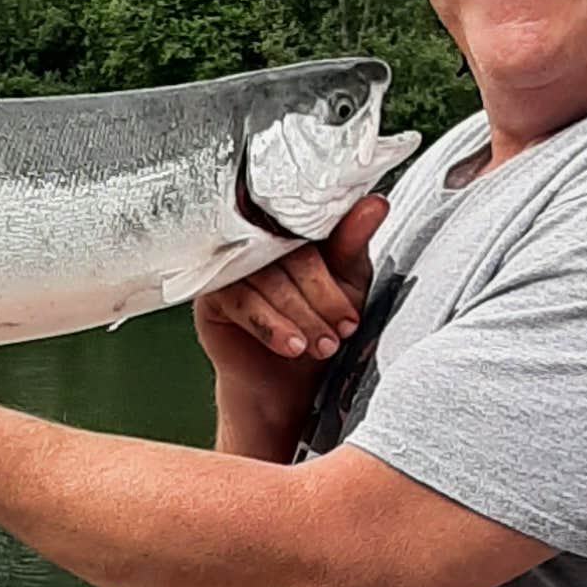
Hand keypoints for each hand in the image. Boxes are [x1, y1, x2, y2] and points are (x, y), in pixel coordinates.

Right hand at [193, 195, 388, 457]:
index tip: (354, 307)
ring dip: (300, 317)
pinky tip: (292, 347)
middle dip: (321, 298)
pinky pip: (241, 302)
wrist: (283, 381)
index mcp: (289, 226)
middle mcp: (256, 238)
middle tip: (342, 330)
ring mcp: (230, 262)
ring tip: (321, 346)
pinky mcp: (211, 292)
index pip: (310, 228)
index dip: (334, 268)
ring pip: (268, 281)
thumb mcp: (346, 284)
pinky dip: (271, 326)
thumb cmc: (315, 325)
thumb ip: (353, 243)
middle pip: (291, 256)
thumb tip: (374, 205)